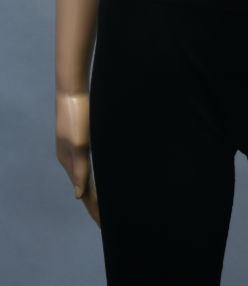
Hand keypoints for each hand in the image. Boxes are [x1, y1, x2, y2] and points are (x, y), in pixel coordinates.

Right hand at [55, 91, 100, 226]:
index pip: (85, 194)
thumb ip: (80, 169)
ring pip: (87, 178)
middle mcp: (70, 159)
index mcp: (70, 162)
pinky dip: (96, 177)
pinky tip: (102, 178)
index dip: (95, 209)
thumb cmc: (77, 115)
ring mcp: (75, 150)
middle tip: (107, 222)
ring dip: (96, 193)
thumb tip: (79, 195)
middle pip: (85, 189)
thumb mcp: (79, 143)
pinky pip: (88, 166)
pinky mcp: (81, 140)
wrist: (73, 91)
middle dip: (96, 206)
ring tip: (105, 206)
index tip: (105, 225)